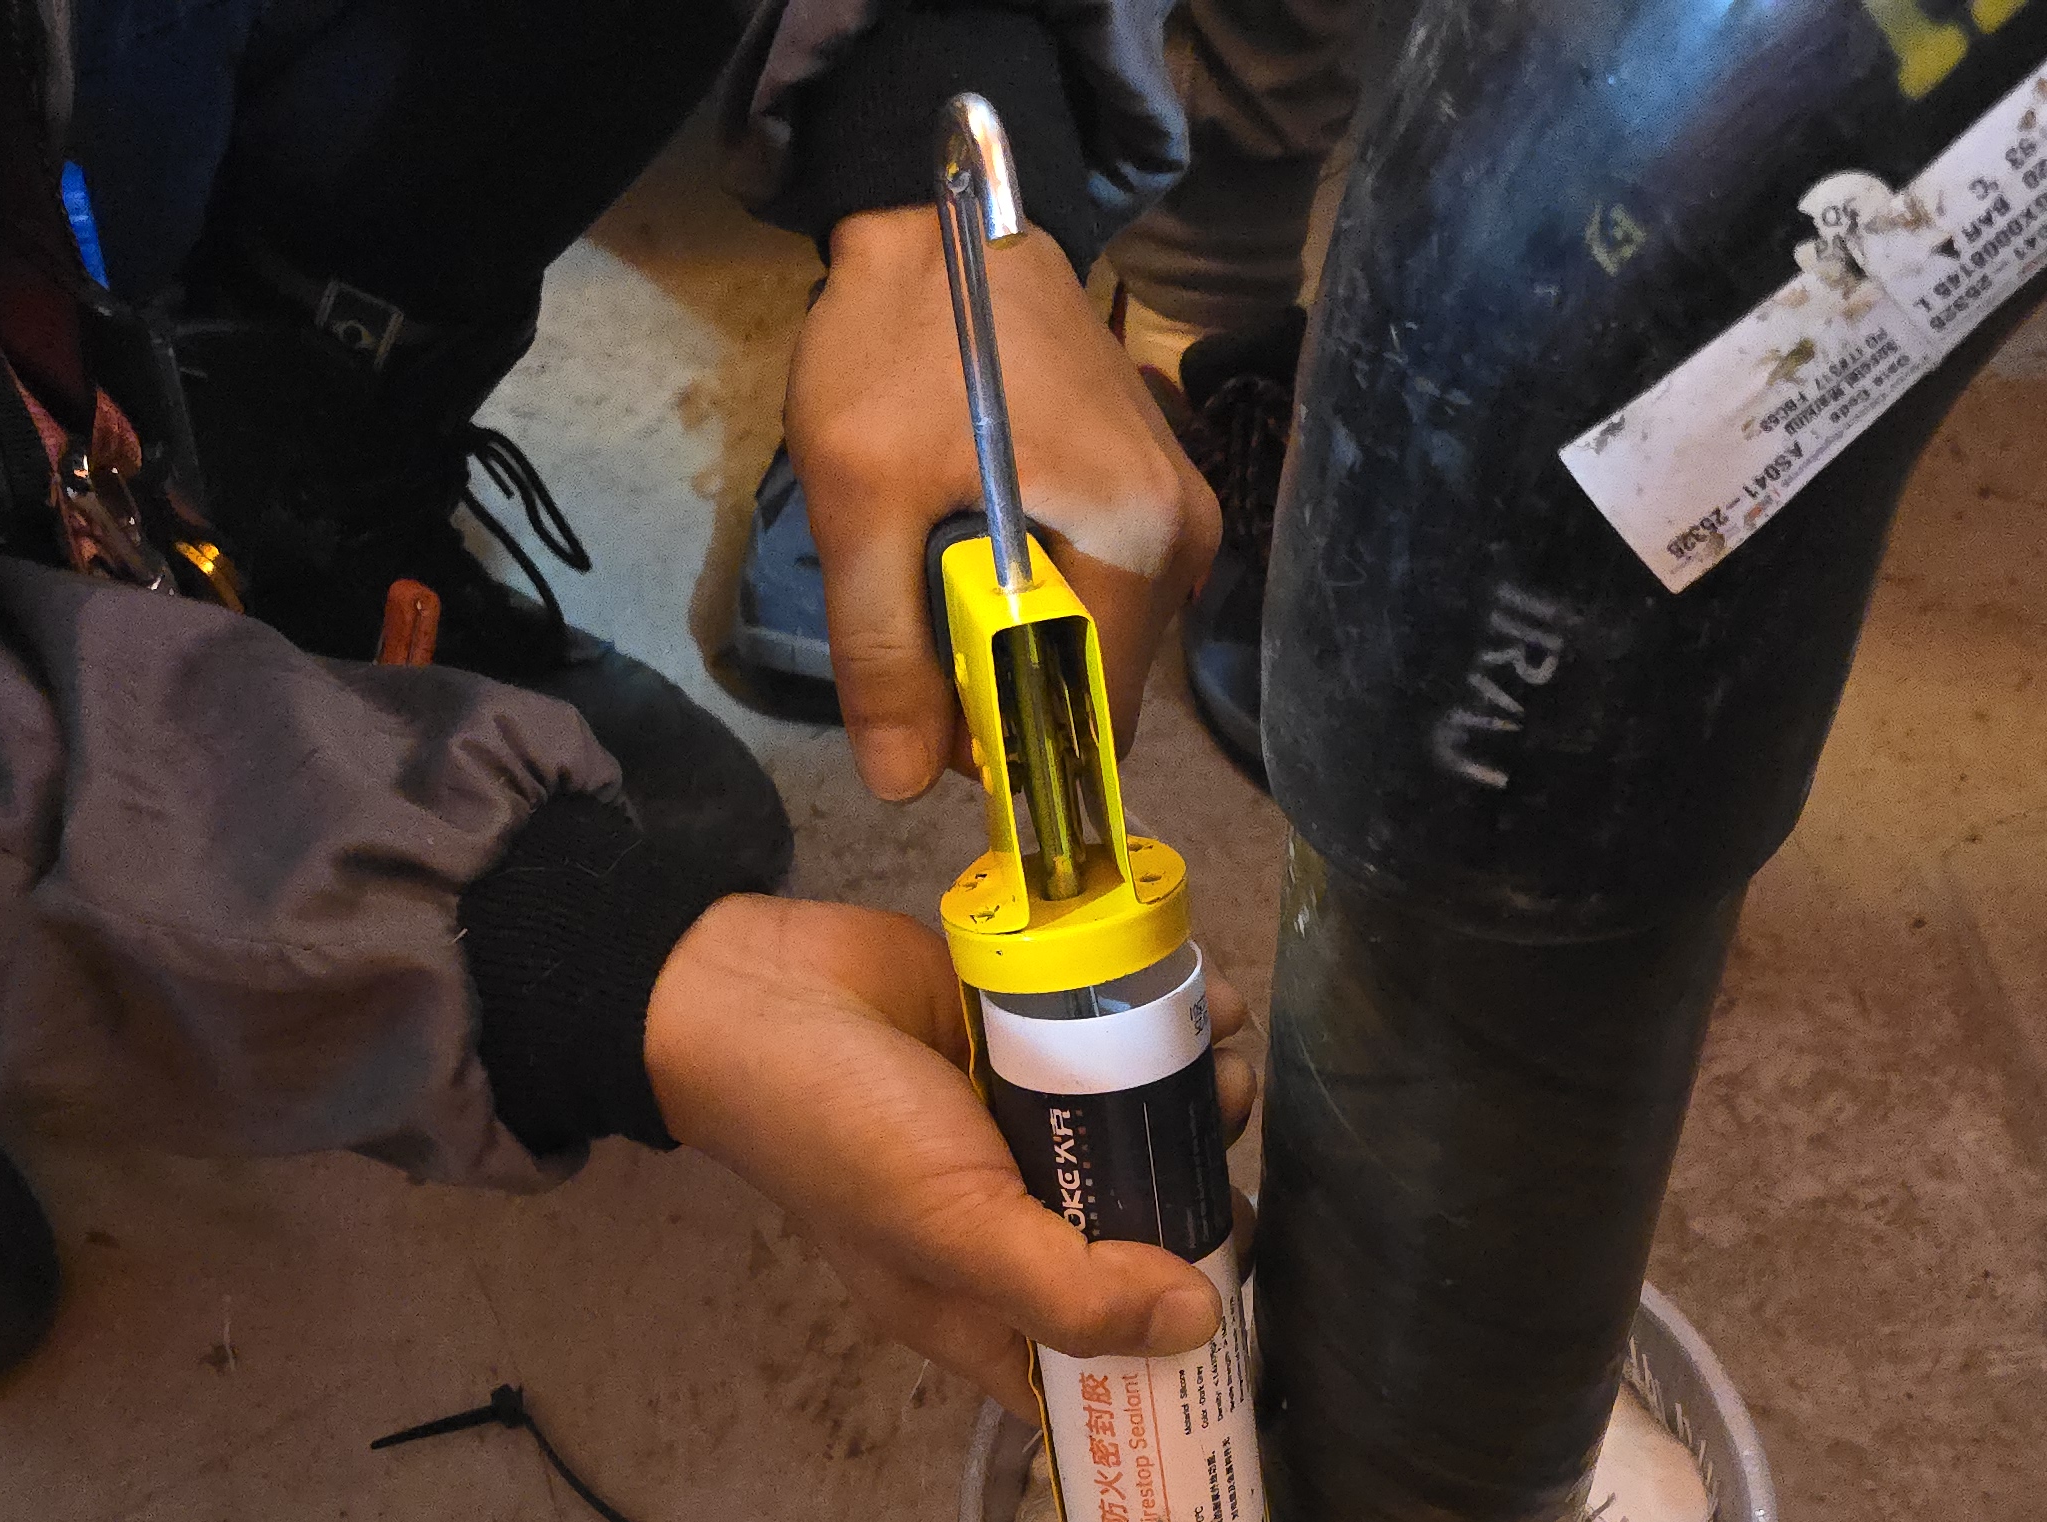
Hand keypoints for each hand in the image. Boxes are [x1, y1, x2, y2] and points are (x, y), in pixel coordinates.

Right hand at [644, 895, 1255, 1418]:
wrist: (759, 987)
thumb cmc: (836, 1129)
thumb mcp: (950, 1232)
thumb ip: (1071, 1292)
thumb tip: (1200, 1324)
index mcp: (986, 1308)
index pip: (1100, 1373)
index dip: (1172, 1368)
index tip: (1247, 1335)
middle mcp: (1019, 1228)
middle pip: (1150, 1246)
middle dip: (1207, 1209)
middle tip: (1230, 1166)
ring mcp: (1037, 1133)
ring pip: (1155, 1137)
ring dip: (1205, 1103)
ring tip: (1221, 1072)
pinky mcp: (1043, 1044)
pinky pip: (1134, 1048)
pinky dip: (1182, 1029)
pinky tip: (1210, 1015)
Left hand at [785, 206, 1219, 801]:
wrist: (937, 211)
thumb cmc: (904, 341)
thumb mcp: (863, 499)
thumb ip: (881, 649)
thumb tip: (902, 785)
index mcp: (1139, 541)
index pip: (1095, 720)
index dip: (1012, 746)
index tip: (931, 713)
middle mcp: (1183, 535)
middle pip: (1094, 682)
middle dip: (1004, 686)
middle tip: (913, 630)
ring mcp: (1173, 505)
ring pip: (1089, 637)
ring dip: (1009, 637)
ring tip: (932, 569)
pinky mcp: (1146, 484)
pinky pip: (1093, 585)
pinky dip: (1028, 592)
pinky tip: (966, 540)